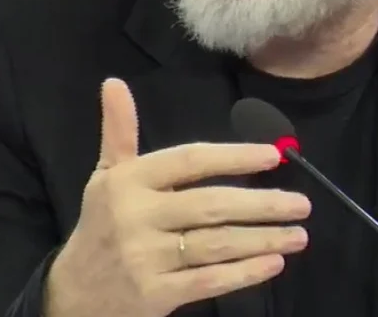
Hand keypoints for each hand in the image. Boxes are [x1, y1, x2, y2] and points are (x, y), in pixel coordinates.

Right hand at [44, 79, 309, 316]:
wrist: (75, 295)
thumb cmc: (102, 226)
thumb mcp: (105, 176)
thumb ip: (120, 131)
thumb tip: (114, 82)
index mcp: (128, 182)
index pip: (190, 161)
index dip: (234, 156)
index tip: (273, 156)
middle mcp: (137, 217)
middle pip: (211, 205)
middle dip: (262, 204)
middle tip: (302, 204)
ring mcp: (147, 259)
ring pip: (216, 245)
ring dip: (263, 239)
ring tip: (298, 234)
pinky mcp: (156, 295)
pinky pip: (209, 281)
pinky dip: (244, 273)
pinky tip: (274, 264)